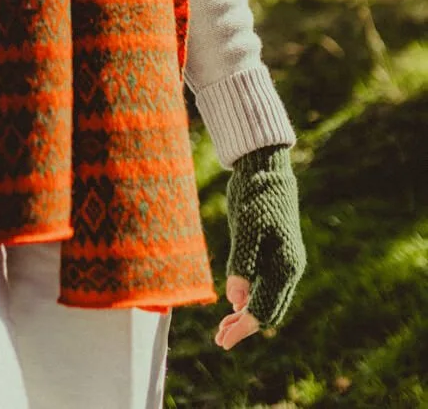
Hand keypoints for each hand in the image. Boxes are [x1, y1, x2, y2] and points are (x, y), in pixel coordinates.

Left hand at [216, 145, 305, 346]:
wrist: (265, 168)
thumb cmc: (255, 196)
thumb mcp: (245, 228)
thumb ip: (242, 264)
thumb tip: (236, 302)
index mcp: (285, 266)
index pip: (264, 310)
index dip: (243, 329)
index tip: (223, 341)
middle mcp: (289, 267)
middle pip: (269, 311)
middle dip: (245, 328)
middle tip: (219, 339)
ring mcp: (284, 260)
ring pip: (268, 299)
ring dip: (247, 316)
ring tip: (222, 329)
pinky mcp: (276, 252)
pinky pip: (266, 285)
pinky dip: (251, 299)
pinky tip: (235, 305)